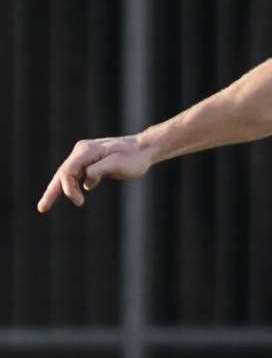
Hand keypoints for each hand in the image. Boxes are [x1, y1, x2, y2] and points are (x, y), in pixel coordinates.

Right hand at [37, 135, 152, 211]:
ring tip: (46, 205)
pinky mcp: (90, 162)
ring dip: (60, 190)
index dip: (68, 187)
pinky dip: (71, 186)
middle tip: (42, 209)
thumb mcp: (119, 164)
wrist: (144, 148)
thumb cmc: (134, 157)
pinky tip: (74, 195)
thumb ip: (100, 170)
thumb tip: (86, 181)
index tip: (79, 202)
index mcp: (87, 151)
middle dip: (52, 191)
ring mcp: (85, 156)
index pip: (68, 171)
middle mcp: (82, 151)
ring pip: (68, 175)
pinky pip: (76, 175)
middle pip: (63, 173)